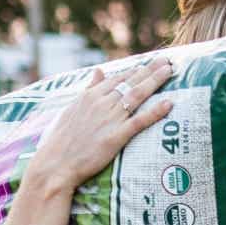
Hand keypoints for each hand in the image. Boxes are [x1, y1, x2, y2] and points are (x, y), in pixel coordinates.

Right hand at [38, 56, 175, 192]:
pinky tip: (169, 103)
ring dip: (155, 81)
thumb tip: (99, 71)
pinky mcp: (116, 136)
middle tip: (168, 60)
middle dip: (151, 69)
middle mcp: (101, 103)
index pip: (118, 78)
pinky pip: (139, 121)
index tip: (150, 64)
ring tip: (170, 71)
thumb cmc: (61, 139)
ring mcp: (109, 119)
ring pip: (137, 95)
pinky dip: (155, 112)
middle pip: (131, 81)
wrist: (55, 163)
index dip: (136, 70)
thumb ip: (88, 89)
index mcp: (90, 96)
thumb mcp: (72, 108)